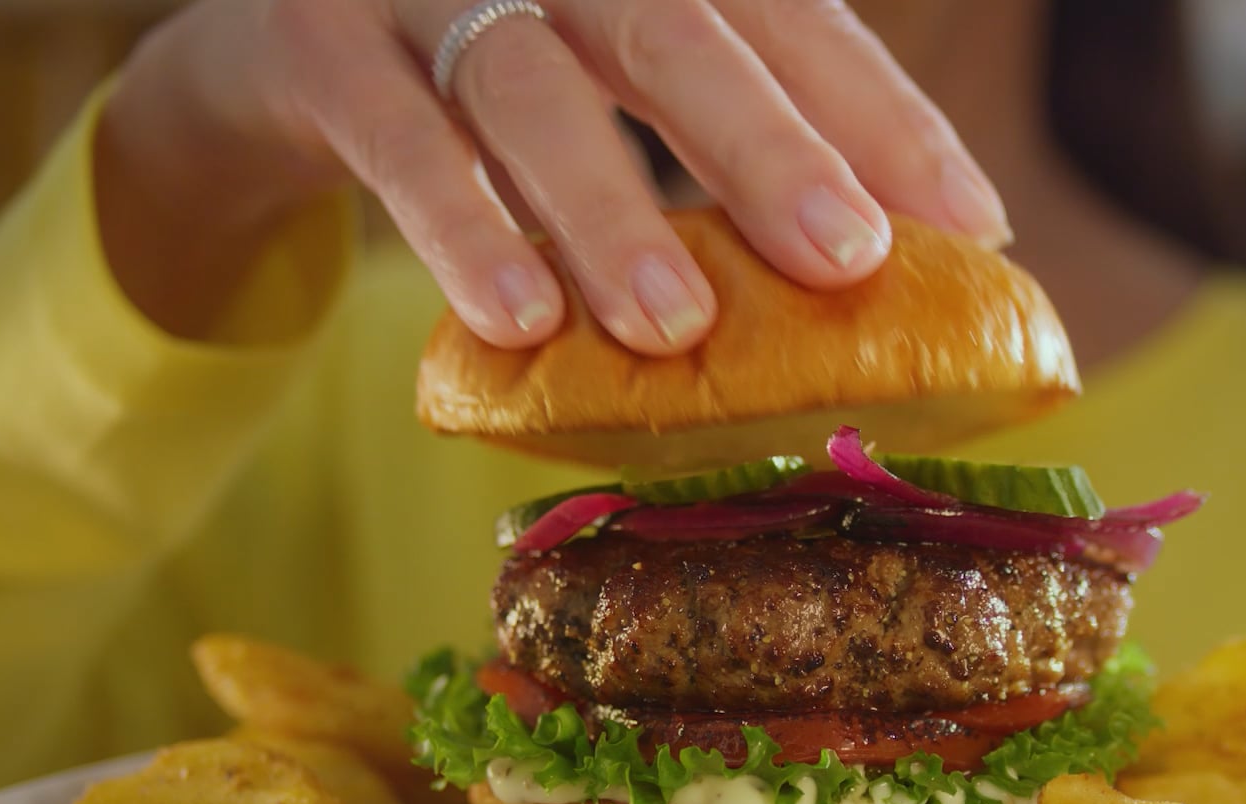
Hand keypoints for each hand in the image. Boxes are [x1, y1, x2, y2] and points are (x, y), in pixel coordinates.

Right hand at [99, 0, 1007, 353]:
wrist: (276, 49)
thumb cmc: (490, 90)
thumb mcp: (615, 95)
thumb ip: (719, 156)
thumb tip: (873, 282)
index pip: (789, 15)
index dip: (883, 115)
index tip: (970, 226)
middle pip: (672, 29)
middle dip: (768, 147)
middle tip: (848, 260)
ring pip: (528, 85)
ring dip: (609, 210)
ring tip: (676, 329)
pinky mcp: (315, 41)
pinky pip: (394, 135)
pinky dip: (458, 226)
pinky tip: (518, 321)